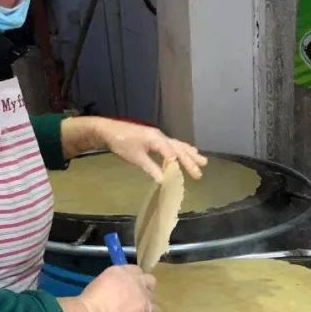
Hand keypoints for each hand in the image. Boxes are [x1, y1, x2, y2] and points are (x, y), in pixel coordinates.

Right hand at [58, 265, 157, 311]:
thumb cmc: (90, 300)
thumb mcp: (101, 283)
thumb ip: (113, 283)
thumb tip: (116, 290)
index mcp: (120, 270)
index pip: (134, 270)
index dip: (135, 278)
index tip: (132, 284)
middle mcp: (133, 278)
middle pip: (148, 278)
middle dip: (146, 285)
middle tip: (140, 294)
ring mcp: (140, 291)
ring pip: (152, 293)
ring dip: (148, 299)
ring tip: (145, 306)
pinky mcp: (144, 305)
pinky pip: (154, 309)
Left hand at [61, 116, 207, 180]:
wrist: (108, 130)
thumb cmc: (121, 143)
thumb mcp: (135, 157)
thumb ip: (150, 168)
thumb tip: (164, 181)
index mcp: (156, 139)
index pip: (171, 153)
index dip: (178, 166)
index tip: (184, 177)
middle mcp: (160, 136)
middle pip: (179, 149)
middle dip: (190, 160)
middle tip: (200, 173)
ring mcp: (158, 136)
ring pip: (178, 145)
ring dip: (190, 153)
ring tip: (202, 160)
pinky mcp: (155, 138)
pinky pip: (173, 144)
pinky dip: (181, 149)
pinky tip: (186, 151)